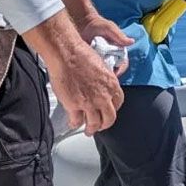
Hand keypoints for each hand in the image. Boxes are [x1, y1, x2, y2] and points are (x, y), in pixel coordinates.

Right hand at [23, 9, 124, 135]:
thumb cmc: (81, 55)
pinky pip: (77, 122)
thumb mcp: (102, 67)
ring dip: (91, 129)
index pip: (118, 103)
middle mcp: (103, 96)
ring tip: (88, 130)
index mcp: (112, 84)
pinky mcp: (75, 106)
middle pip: (109, 118)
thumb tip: (102, 88)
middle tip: (100, 126)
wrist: (67, 54)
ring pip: (94, 124)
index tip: (108, 111)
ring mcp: (90, 102)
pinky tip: (73, 123)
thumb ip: (104, 81)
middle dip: (105, 125)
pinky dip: (75, 124)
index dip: (113, 110)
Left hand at [79, 15, 133, 75]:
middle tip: (101, 75)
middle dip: (109, 74)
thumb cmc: (99, 24)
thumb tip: (131, 42)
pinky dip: (91, 72)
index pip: (123, 64)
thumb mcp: (110, 28)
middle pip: (113, 70)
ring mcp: (100, 59)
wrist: (83, 23)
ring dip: (100, 73)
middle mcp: (110, 56)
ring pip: (103, 71)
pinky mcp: (90, 60)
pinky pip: (92, 69)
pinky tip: (87, 72)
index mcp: (119, 50)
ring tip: (93, 74)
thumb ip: (119, 36)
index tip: (113, 74)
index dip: (120, 70)